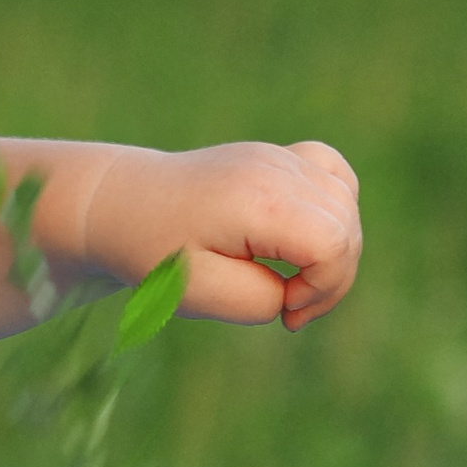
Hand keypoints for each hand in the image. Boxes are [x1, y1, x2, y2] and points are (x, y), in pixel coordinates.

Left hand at [81, 139, 361, 330]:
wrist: (119, 202)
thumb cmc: (152, 251)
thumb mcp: (196, 292)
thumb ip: (256, 299)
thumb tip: (292, 291)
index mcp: (258, 202)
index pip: (334, 244)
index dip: (324, 288)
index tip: (285, 310)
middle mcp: (276, 170)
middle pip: (347, 227)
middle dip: (331, 280)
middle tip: (286, 308)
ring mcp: (279, 157)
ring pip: (346, 204)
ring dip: (334, 251)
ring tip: (292, 279)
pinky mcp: (277, 157)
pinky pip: (334, 176)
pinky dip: (334, 211)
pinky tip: (304, 238)